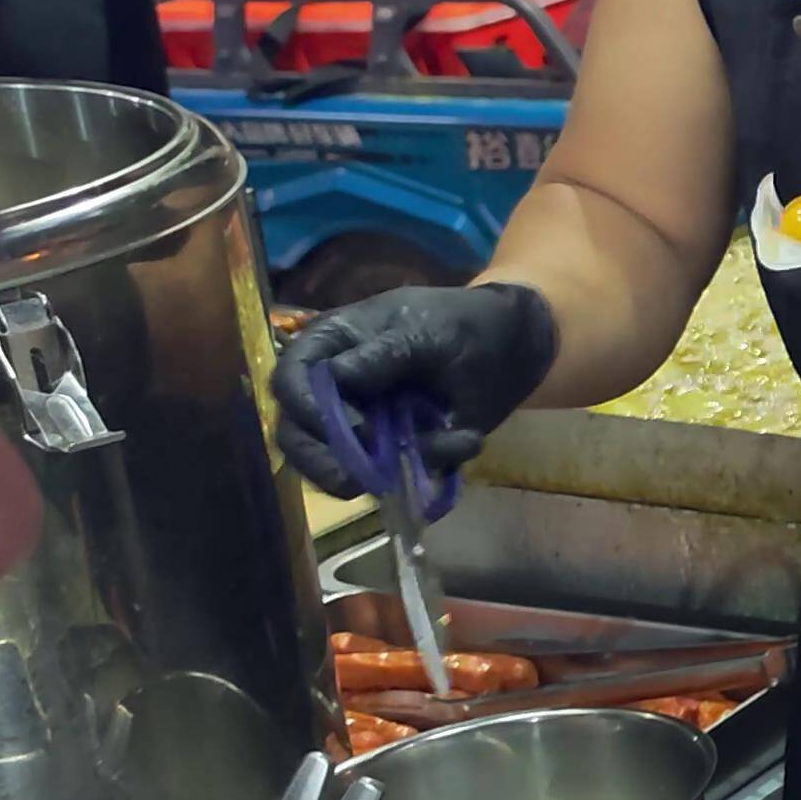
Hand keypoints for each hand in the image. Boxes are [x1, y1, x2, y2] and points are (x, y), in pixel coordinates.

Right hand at [270, 283, 558, 496]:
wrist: (512, 346)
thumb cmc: (462, 323)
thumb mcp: (427, 329)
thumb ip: (384, 354)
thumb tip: (335, 376)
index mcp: (330, 346)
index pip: (288, 380)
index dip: (304, 407)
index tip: (344, 424)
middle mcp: (333, 390)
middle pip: (296, 436)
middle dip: (326, 460)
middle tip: (361, 476)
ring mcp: (359, 426)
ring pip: (333, 467)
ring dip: (375, 473)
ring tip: (433, 453)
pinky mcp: (391, 452)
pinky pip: (392, 475)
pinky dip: (429, 466)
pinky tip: (467, 439)